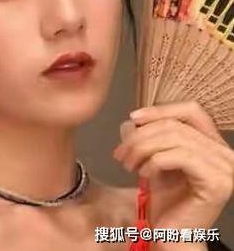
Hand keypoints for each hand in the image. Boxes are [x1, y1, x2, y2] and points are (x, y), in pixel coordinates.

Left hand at [113, 100, 233, 233]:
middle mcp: (225, 154)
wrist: (171, 234)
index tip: (134, 118)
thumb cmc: (165, 199)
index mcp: (213, 144)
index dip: (160, 110)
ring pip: (175, 138)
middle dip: (141, 136)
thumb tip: (132, 121)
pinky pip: (179, 157)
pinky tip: (144, 174)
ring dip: (142, 148)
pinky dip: (154, 161)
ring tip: (128, 164)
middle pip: (176, 126)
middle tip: (120, 153)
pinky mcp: (217, 183)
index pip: (192, 110)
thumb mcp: (154, 158)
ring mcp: (225, 168)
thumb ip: (146, 136)